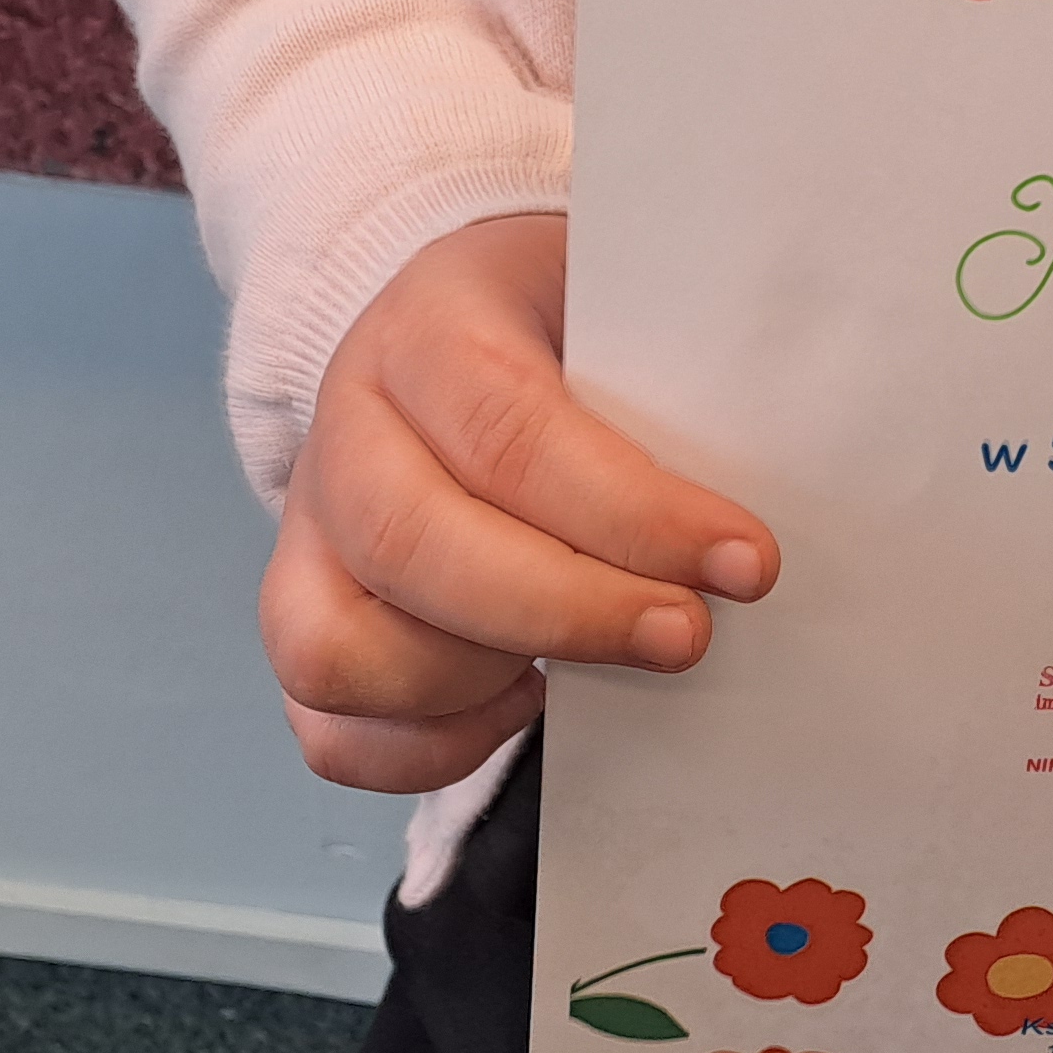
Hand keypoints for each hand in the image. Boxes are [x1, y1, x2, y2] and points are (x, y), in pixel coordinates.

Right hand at [261, 215, 778, 790]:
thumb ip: (676, 381)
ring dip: (476, 683)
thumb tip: (752, 524)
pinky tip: (518, 701)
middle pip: (413, 545)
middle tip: (686, 635)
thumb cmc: (568, 328)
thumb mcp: (624, 302)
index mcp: (428, 328)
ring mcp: (309, 535)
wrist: (461, 324)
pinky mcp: (300, 619)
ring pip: (335, 649)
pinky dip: (426, 749)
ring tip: (583, 662)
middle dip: (568, 613)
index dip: (629, 512)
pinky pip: (327, 729)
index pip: (507, 429)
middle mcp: (346, 431)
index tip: (744, 561)